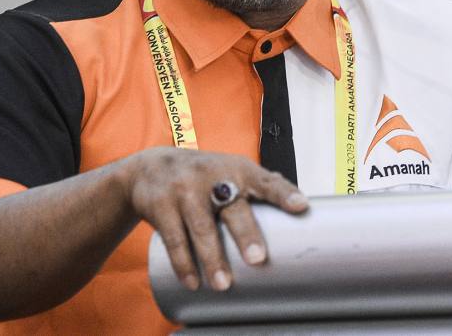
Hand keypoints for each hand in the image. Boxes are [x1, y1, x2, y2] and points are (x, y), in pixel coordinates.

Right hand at [121, 148, 307, 291]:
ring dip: (212, 259)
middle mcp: (212, 176)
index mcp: (237, 168)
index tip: (300, 206)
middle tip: (257, 258)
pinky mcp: (161, 204)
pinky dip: (184, 263)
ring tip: (224, 284)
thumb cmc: (204, 175)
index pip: (265, 180)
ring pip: (201, 227)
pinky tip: (193, 281)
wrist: (150, 167)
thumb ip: (258, 187)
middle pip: (232, 207)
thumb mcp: (230, 171)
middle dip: (245, 233)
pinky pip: (173, 238)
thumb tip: (300, 210)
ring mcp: (184, 189)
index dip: (283, 193)